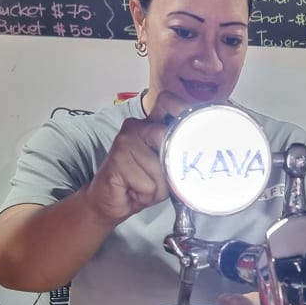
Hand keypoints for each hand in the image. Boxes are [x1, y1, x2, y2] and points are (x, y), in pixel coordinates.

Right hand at [85, 91, 191, 222]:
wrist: (110, 201)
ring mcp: (125, 141)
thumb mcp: (165, 167)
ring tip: (144, 186)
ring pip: (161, 168)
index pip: (168, 102)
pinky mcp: (117, 159)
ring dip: (158, 187)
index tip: (194, 125)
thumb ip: (177, 155)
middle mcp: (136, 127)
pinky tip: (134, 191)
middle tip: (160, 178)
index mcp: (149, 124)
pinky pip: (149, 184)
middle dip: (171, 167)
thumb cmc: (141, 183)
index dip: (183, 108)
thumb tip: (195, 154)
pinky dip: (146, 194)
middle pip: (169, 139)